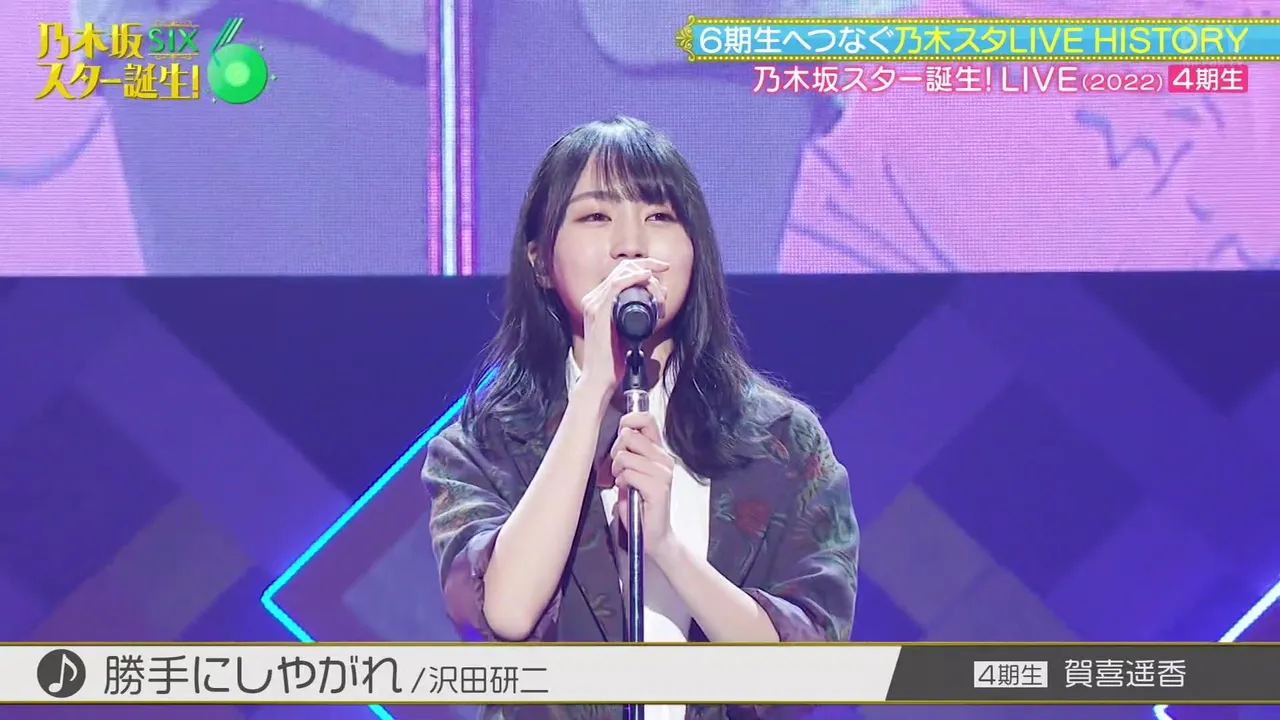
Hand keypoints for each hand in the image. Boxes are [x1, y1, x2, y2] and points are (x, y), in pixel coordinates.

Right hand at [576, 259, 668, 396]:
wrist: (598, 378)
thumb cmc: (612, 361)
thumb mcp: (625, 334)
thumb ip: (634, 322)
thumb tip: (653, 311)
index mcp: (597, 302)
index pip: (620, 274)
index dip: (641, 267)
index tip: (660, 270)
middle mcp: (592, 300)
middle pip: (621, 269)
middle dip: (646, 264)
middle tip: (664, 267)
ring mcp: (593, 304)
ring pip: (621, 275)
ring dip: (645, 276)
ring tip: (660, 287)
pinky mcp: (598, 312)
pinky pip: (615, 285)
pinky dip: (633, 277)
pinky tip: (646, 276)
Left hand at [608, 411, 675, 557]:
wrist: (653, 534)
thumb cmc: (639, 503)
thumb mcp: (631, 470)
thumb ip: (628, 450)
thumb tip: (620, 431)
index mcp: (658, 451)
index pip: (646, 419)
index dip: (628, 420)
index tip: (621, 433)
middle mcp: (664, 459)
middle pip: (629, 435)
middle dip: (616, 451)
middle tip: (619, 469)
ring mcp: (663, 473)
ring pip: (625, 456)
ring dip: (617, 470)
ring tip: (624, 482)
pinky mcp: (658, 488)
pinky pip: (629, 474)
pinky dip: (622, 483)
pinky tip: (628, 492)